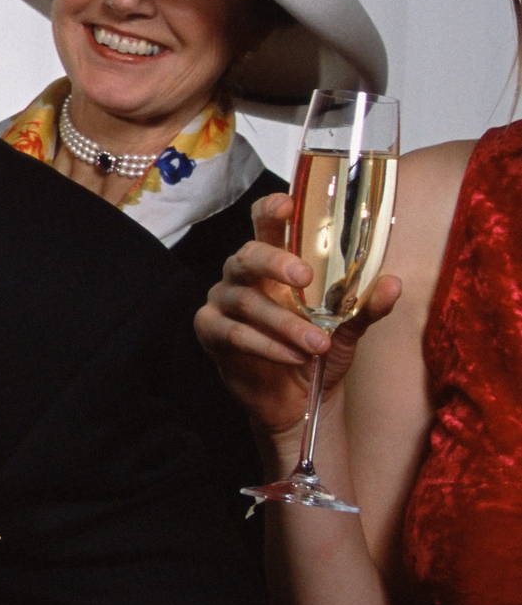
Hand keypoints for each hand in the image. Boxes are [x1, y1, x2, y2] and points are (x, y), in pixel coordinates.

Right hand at [194, 192, 401, 439]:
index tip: (287, 204)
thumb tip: (392, 284)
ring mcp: (222, 302)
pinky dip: (266, 345)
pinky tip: (294, 356)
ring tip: (319, 343)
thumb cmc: (317, 351)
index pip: (264, 224)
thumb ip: (365, 306)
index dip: (270, 210)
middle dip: (275, 262)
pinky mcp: (211, 332)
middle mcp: (243, 276)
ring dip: (284, 323)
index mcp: (273, 263)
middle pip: (247, 256)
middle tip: (305, 277)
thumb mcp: (349, 328)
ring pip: (246, 301)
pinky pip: (234, 333)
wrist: (300, 399)